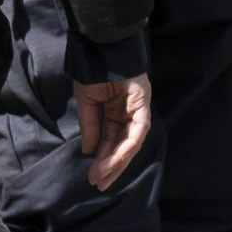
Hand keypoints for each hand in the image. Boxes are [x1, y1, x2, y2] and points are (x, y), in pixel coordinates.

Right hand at [72, 75, 150, 190]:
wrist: (101, 48)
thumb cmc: (94, 70)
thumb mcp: (87, 101)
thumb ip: (90, 126)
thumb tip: (88, 151)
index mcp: (116, 112)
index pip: (111, 141)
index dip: (102, 158)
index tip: (93, 176)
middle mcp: (129, 114)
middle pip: (123, 146)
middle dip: (112, 166)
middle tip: (100, 184)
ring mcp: (138, 109)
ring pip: (131, 142)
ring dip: (118, 160)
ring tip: (103, 175)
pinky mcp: (143, 104)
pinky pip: (138, 130)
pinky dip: (127, 145)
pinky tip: (114, 158)